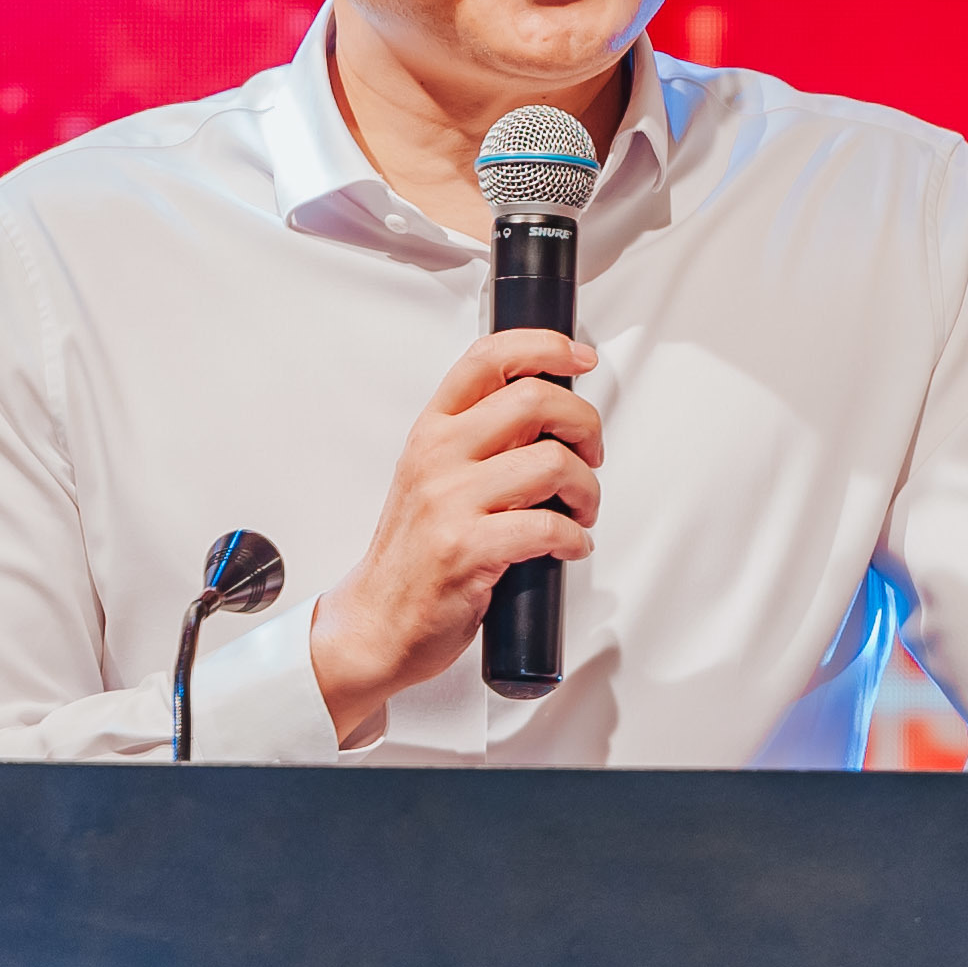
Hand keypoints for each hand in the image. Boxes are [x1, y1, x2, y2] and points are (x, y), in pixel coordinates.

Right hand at [311, 329, 601, 743]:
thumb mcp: (436, 476)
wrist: (377, 620)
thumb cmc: (415, 553)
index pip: (488, 357)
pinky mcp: (468, 549)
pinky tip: (570, 545)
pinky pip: (548, 526)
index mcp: (433, 430)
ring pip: (553, 462)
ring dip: (587, 489)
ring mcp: (450, 502)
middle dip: (585, 424)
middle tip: (590, 453)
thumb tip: (550, 415)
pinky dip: (575, 537)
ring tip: (581, 510)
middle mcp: (439, 456)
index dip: (544, 346)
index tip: (579, 358)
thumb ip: (483, 440)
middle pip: (535, 399)